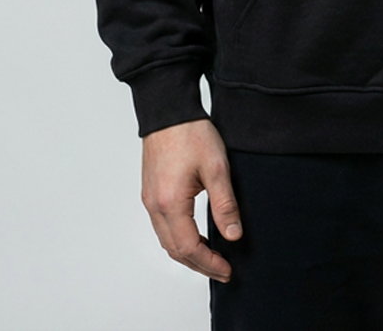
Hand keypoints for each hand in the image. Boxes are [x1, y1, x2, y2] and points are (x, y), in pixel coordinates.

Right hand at [141, 117, 242, 281]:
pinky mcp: (150, 192)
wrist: (169, 111)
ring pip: (166, 241)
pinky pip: (162, 227)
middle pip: (174, 250)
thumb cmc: (191, 133)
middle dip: (199, 265)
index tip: (227, 270)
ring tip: (211, 258)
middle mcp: (154, 206)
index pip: (189, 248)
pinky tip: (194, 236)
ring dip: (187, 254)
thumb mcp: (216, 168)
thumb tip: (233, 235)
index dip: (209, 264)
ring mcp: (149, 200)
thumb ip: (225, 204)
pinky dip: (178, 239)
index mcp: (170, 203)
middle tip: (222, 270)